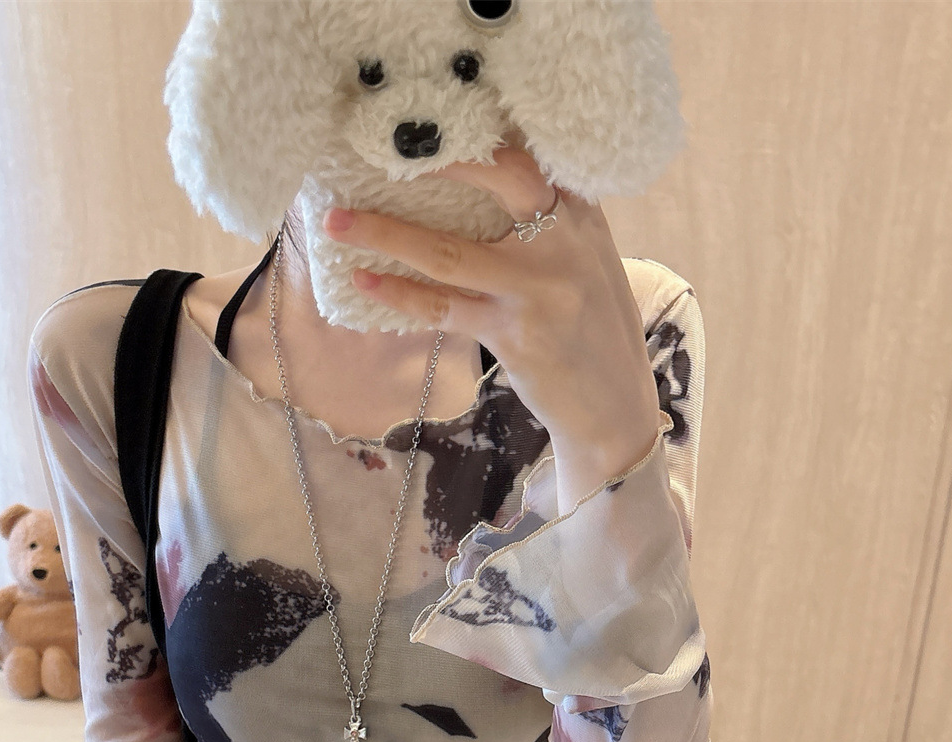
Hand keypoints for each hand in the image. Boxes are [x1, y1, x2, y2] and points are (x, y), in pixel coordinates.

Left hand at [321, 146, 661, 470]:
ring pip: (448, 252)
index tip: (430, 123)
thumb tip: (487, 191)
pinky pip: (441, 308)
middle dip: (434, 160)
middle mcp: (565, 243)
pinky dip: (398, 294)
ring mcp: (537, 291)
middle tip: (378, 150)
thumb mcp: (589, 265)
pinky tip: (365, 281)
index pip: (530, 156)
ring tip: (337, 224)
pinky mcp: (513, 335)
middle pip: (498, 179)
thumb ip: (552, 227)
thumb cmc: (594, 335)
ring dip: (384, 235)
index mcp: (583, 216)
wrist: (614, 408)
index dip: (478, 136)